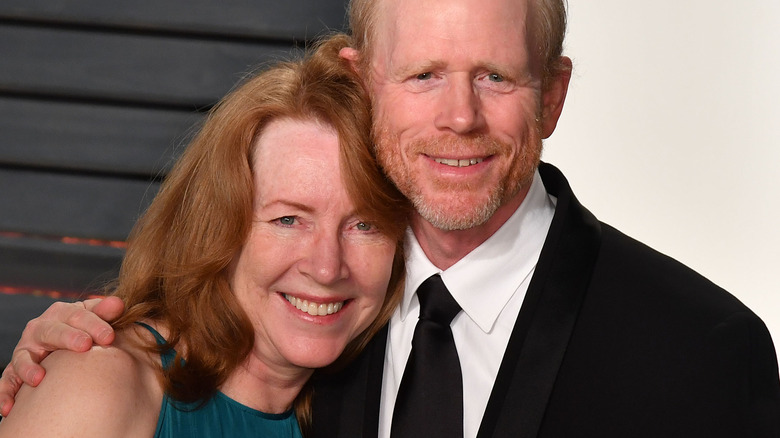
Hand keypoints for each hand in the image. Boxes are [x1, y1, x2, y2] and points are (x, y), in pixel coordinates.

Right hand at [0, 296, 124, 415]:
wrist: (59, 342)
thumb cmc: (82, 329)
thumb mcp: (92, 318)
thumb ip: (104, 312)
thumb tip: (119, 304)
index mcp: (61, 313)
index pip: (77, 315)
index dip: (94, 324)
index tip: (110, 336)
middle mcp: (39, 329)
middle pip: (51, 331)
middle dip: (68, 337)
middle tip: (85, 345)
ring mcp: (25, 351)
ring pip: (23, 357)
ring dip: (28, 368)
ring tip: (40, 378)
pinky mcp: (14, 372)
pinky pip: (6, 383)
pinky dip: (5, 393)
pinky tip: (9, 407)